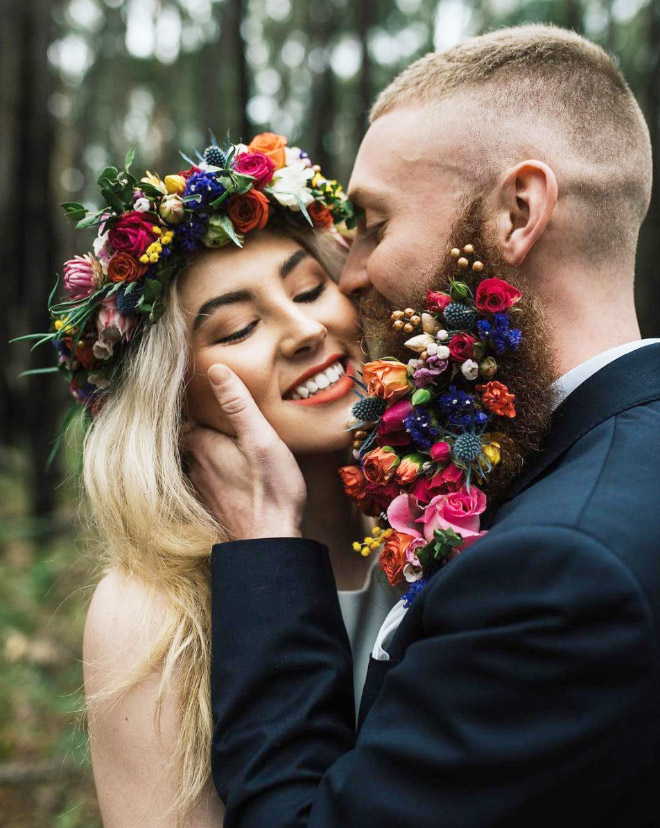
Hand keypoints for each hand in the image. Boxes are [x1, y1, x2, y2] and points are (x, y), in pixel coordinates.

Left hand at [183, 364, 305, 539]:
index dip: (196, 408)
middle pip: (191, 441)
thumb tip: (216, 369)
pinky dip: (215, 477)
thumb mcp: (261, 439)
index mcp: (203, 446)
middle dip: (202, 430)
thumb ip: (238, 404)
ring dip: (208, 455)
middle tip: (218, 419)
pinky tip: (231, 477)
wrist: (270, 543)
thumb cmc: (270, 490)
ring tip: (226, 445)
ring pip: (198, 464)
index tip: (204, 398)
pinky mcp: (213, 509)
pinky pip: (208, 485)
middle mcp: (195, 468)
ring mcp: (202, 491)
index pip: (187, 419)